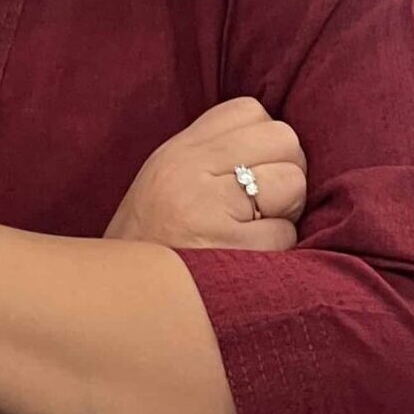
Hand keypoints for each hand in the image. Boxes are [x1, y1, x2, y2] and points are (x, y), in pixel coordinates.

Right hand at [102, 97, 306, 250]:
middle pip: (283, 138)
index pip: (250, 111)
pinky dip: (277, 251)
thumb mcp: (166, 180)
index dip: (263, 143)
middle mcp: (191, 168)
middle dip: (286, 173)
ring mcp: (209, 206)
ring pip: (293, 183)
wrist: (119, 302)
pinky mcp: (230, 248)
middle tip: (264, 206)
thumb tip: (275, 143)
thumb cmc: (153, 244)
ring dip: (286, 213)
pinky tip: (248, 260)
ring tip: (254, 232)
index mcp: (178, 150)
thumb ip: (213, 154)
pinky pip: (287, 235)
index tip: (250, 174)